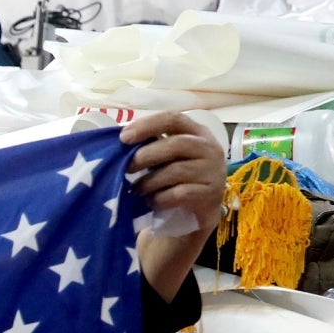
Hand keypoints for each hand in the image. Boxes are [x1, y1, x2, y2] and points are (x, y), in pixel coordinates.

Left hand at [120, 111, 225, 301]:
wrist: (196, 213)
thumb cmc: (176, 179)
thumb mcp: (167, 158)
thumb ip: (152, 146)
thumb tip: (120, 141)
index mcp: (197, 133)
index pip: (174, 119)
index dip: (148, 125)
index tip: (124, 137)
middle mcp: (209, 148)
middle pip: (176, 144)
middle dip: (145, 156)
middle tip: (127, 168)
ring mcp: (213, 171)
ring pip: (176, 171)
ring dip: (150, 181)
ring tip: (136, 189)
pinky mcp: (211, 195)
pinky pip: (180, 194)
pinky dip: (160, 198)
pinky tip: (151, 202)